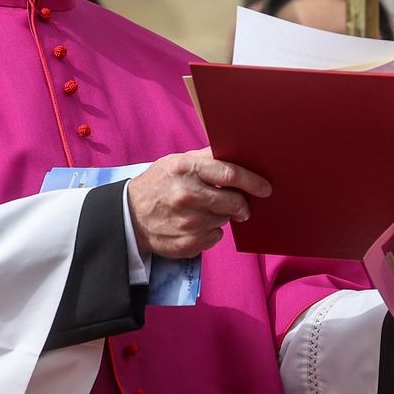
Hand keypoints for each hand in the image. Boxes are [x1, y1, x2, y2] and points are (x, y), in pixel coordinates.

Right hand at [127, 148, 271, 258]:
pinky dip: (211, 232)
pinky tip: (196, 225)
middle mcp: (186, 195)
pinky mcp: (186, 243)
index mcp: (185, 169)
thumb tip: (238, 150)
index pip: (230, 174)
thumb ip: (206, 157)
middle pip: (232, 201)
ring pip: (224, 220)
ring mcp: (187, 222)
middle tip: (243, 206)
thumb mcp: (176, 161)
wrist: (128, 215)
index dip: (253, 181)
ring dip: (221, 216)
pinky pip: (214, 237)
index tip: (265, 188)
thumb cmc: (158, 184)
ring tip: (204, 212)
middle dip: (242, 204)